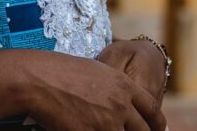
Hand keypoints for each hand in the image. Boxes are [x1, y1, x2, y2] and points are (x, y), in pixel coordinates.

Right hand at [0, 50, 166, 130]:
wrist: (39, 79)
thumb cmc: (61, 71)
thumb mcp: (95, 71)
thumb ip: (114, 87)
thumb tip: (121, 101)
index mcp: (124, 85)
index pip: (152, 109)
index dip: (156, 123)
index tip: (156, 129)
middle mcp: (120, 105)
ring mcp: (107, 122)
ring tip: (104, 130)